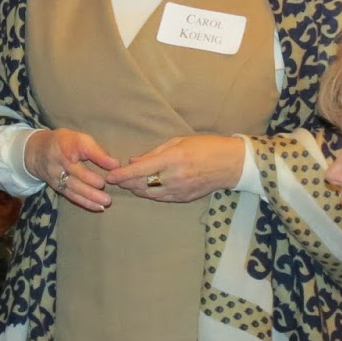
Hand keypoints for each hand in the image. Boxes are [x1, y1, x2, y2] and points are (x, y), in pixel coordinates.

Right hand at [24, 128, 120, 212]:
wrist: (37, 152)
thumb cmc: (64, 144)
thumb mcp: (78, 139)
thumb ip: (96, 150)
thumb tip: (115, 164)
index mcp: (67, 143)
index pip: (84, 148)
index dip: (99, 156)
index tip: (115, 164)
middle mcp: (60, 160)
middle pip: (76, 170)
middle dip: (90, 179)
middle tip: (105, 184)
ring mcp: (57, 175)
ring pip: (74, 186)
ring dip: (90, 195)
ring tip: (106, 201)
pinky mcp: (58, 187)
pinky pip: (72, 196)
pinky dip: (85, 202)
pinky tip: (99, 207)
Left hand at [105, 135, 245, 202]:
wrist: (230, 164)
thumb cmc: (205, 146)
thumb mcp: (178, 141)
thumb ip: (155, 152)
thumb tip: (134, 160)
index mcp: (172, 159)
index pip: (141, 170)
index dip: (123, 174)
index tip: (110, 176)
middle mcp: (174, 177)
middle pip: (142, 184)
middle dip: (127, 182)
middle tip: (116, 180)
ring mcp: (180, 190)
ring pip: (149, 194)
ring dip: (136, 189)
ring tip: (128, 184)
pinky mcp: (184, 198)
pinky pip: (161, 199)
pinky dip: (150, 194)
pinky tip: (145, 189)